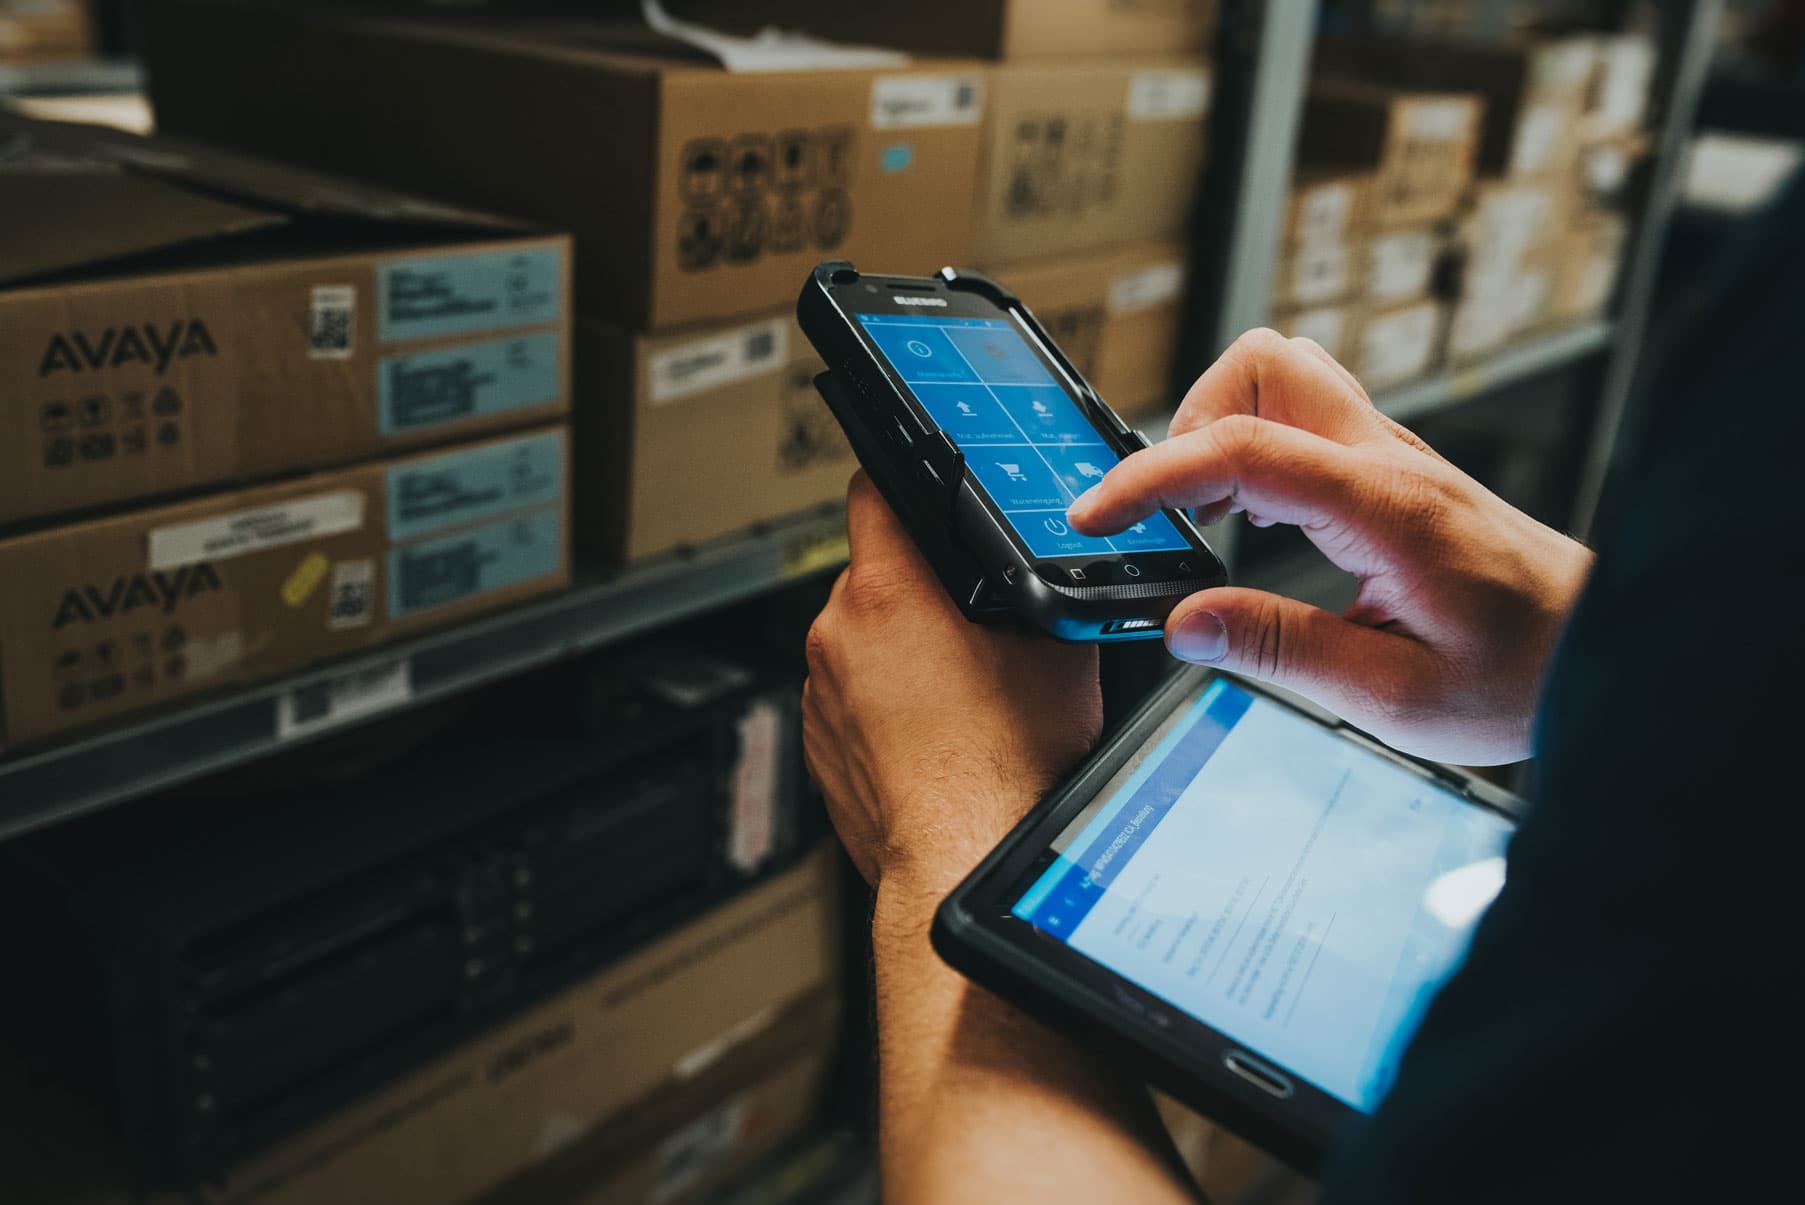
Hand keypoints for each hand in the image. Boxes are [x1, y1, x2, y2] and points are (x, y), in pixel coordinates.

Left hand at [803, 473, 1101, 889]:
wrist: (969, 860)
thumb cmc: (1008, 769)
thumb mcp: (1058, 649)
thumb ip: (1037, 586)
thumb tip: (1045, 564)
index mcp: (887, 593)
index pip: (872, 491)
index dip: (904, 483)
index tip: (922, 491)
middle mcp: (837, 635)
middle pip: (874, 573)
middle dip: (919, 588)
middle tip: (973, 626)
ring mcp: (821, 693)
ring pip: (863, 640)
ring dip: (901, 651)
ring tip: (960, 693)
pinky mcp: (820, 744)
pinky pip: (853, 699)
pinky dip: (886, 706)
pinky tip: (936, 734)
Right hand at [1068, 329, 1592, 764]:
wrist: (1600, 651)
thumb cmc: (1520, 673)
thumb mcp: (1390, 694)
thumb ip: (1279, 650)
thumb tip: (1184, 622)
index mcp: (1385, 508)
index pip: (1242, 451)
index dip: (1152, 477)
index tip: (1096, 516)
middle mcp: (1387, 460)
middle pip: (1265, 365)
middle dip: (1190, 423)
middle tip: (1172, 509)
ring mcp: (1391, 454)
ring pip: (1283, 375)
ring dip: (1222, 426)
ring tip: (1205, 514)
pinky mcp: (1389, 469)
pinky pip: (1302, 417)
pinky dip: (1252, 449)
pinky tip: (1247, 520)